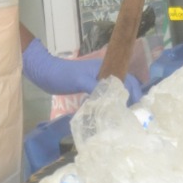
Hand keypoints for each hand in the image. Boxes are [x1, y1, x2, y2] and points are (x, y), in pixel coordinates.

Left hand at [21, 39, 142, 101]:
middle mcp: (106, 74)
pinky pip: (105, 95)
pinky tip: (108, 111)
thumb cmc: (63, 75)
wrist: (45, 73)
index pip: (128, 79)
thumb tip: (111, 99)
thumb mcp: (80, 80)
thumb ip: (95, 88)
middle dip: (131, 97)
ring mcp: (98, 81)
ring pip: (116, 91)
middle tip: (132, 113)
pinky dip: (109, 102)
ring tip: (124, 113)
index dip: (135, 92)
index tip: (137, 106)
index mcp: (107, 69)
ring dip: (121, 100)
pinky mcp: (90, 87)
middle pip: (125, 85)